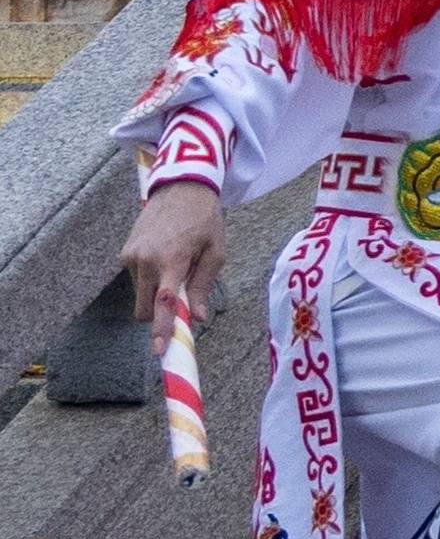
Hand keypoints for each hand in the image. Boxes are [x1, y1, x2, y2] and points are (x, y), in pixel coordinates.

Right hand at [120, 178, 226, 327]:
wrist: (180, 187)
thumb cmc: (204, 219)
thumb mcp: (215, 251)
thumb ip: (203, 285)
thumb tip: (197, 317)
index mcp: (172, 260)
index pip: (164, 303)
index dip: (161, 329)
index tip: (159, 350)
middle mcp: (146, 260)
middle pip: (146, 310)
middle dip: (160, 315)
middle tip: (182, 304)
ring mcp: (131, 257)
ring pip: (141, 297)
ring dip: (156, 295)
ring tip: (176, 268)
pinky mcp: (124, 253)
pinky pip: (137, 281)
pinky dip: (150, 280)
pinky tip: (164, 260)